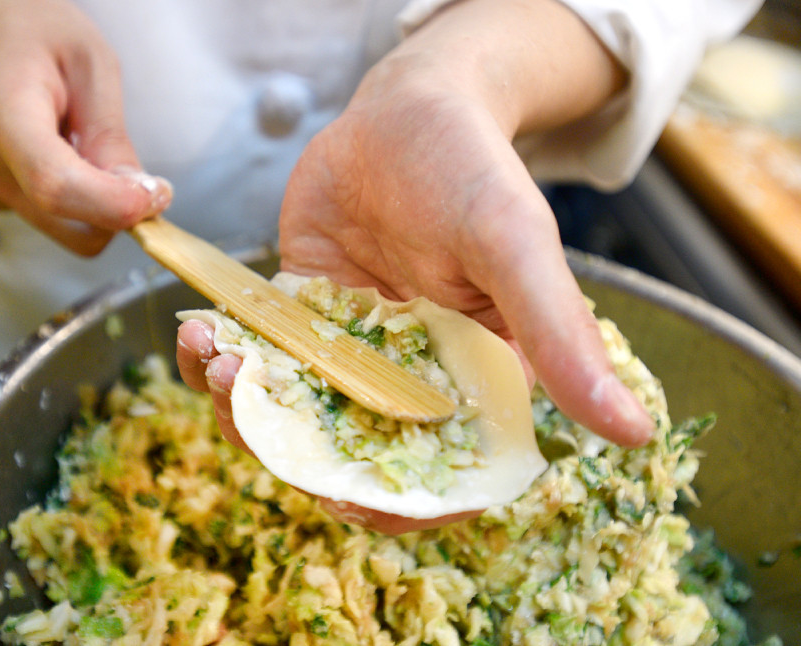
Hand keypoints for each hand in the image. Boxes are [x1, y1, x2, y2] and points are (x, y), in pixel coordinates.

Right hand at [0, 0, 170, 253]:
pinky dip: (60, 190)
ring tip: (69, 135)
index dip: (115, 205)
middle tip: (131, 171)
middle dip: (114, 211)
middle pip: (70, 230)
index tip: (154, 196)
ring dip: (86, 197)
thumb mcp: (86, 58)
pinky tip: (45, 142)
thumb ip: (110, 132)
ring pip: (61, 227)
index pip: (58, 187)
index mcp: (3, 114)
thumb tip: (137, 195)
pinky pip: (40, 213)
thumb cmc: (15, 26)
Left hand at [177, 0, 652, 531]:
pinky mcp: (298, 325)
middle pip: (343, 460)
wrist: (407, 111)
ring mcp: (346, 358)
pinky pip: (255, 366)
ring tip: (214, 354)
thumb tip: (633, 431)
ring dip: (239, 407)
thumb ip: (557, 335)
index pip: (435, 482)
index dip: (387, 503)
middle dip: (285, 449)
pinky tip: (201, 332)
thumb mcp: (516, 246)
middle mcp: (407, 387)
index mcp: (473, 390)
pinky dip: (220, 362)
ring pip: (288, 422)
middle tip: (241, 397)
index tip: (333, 489)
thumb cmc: (473, 171)